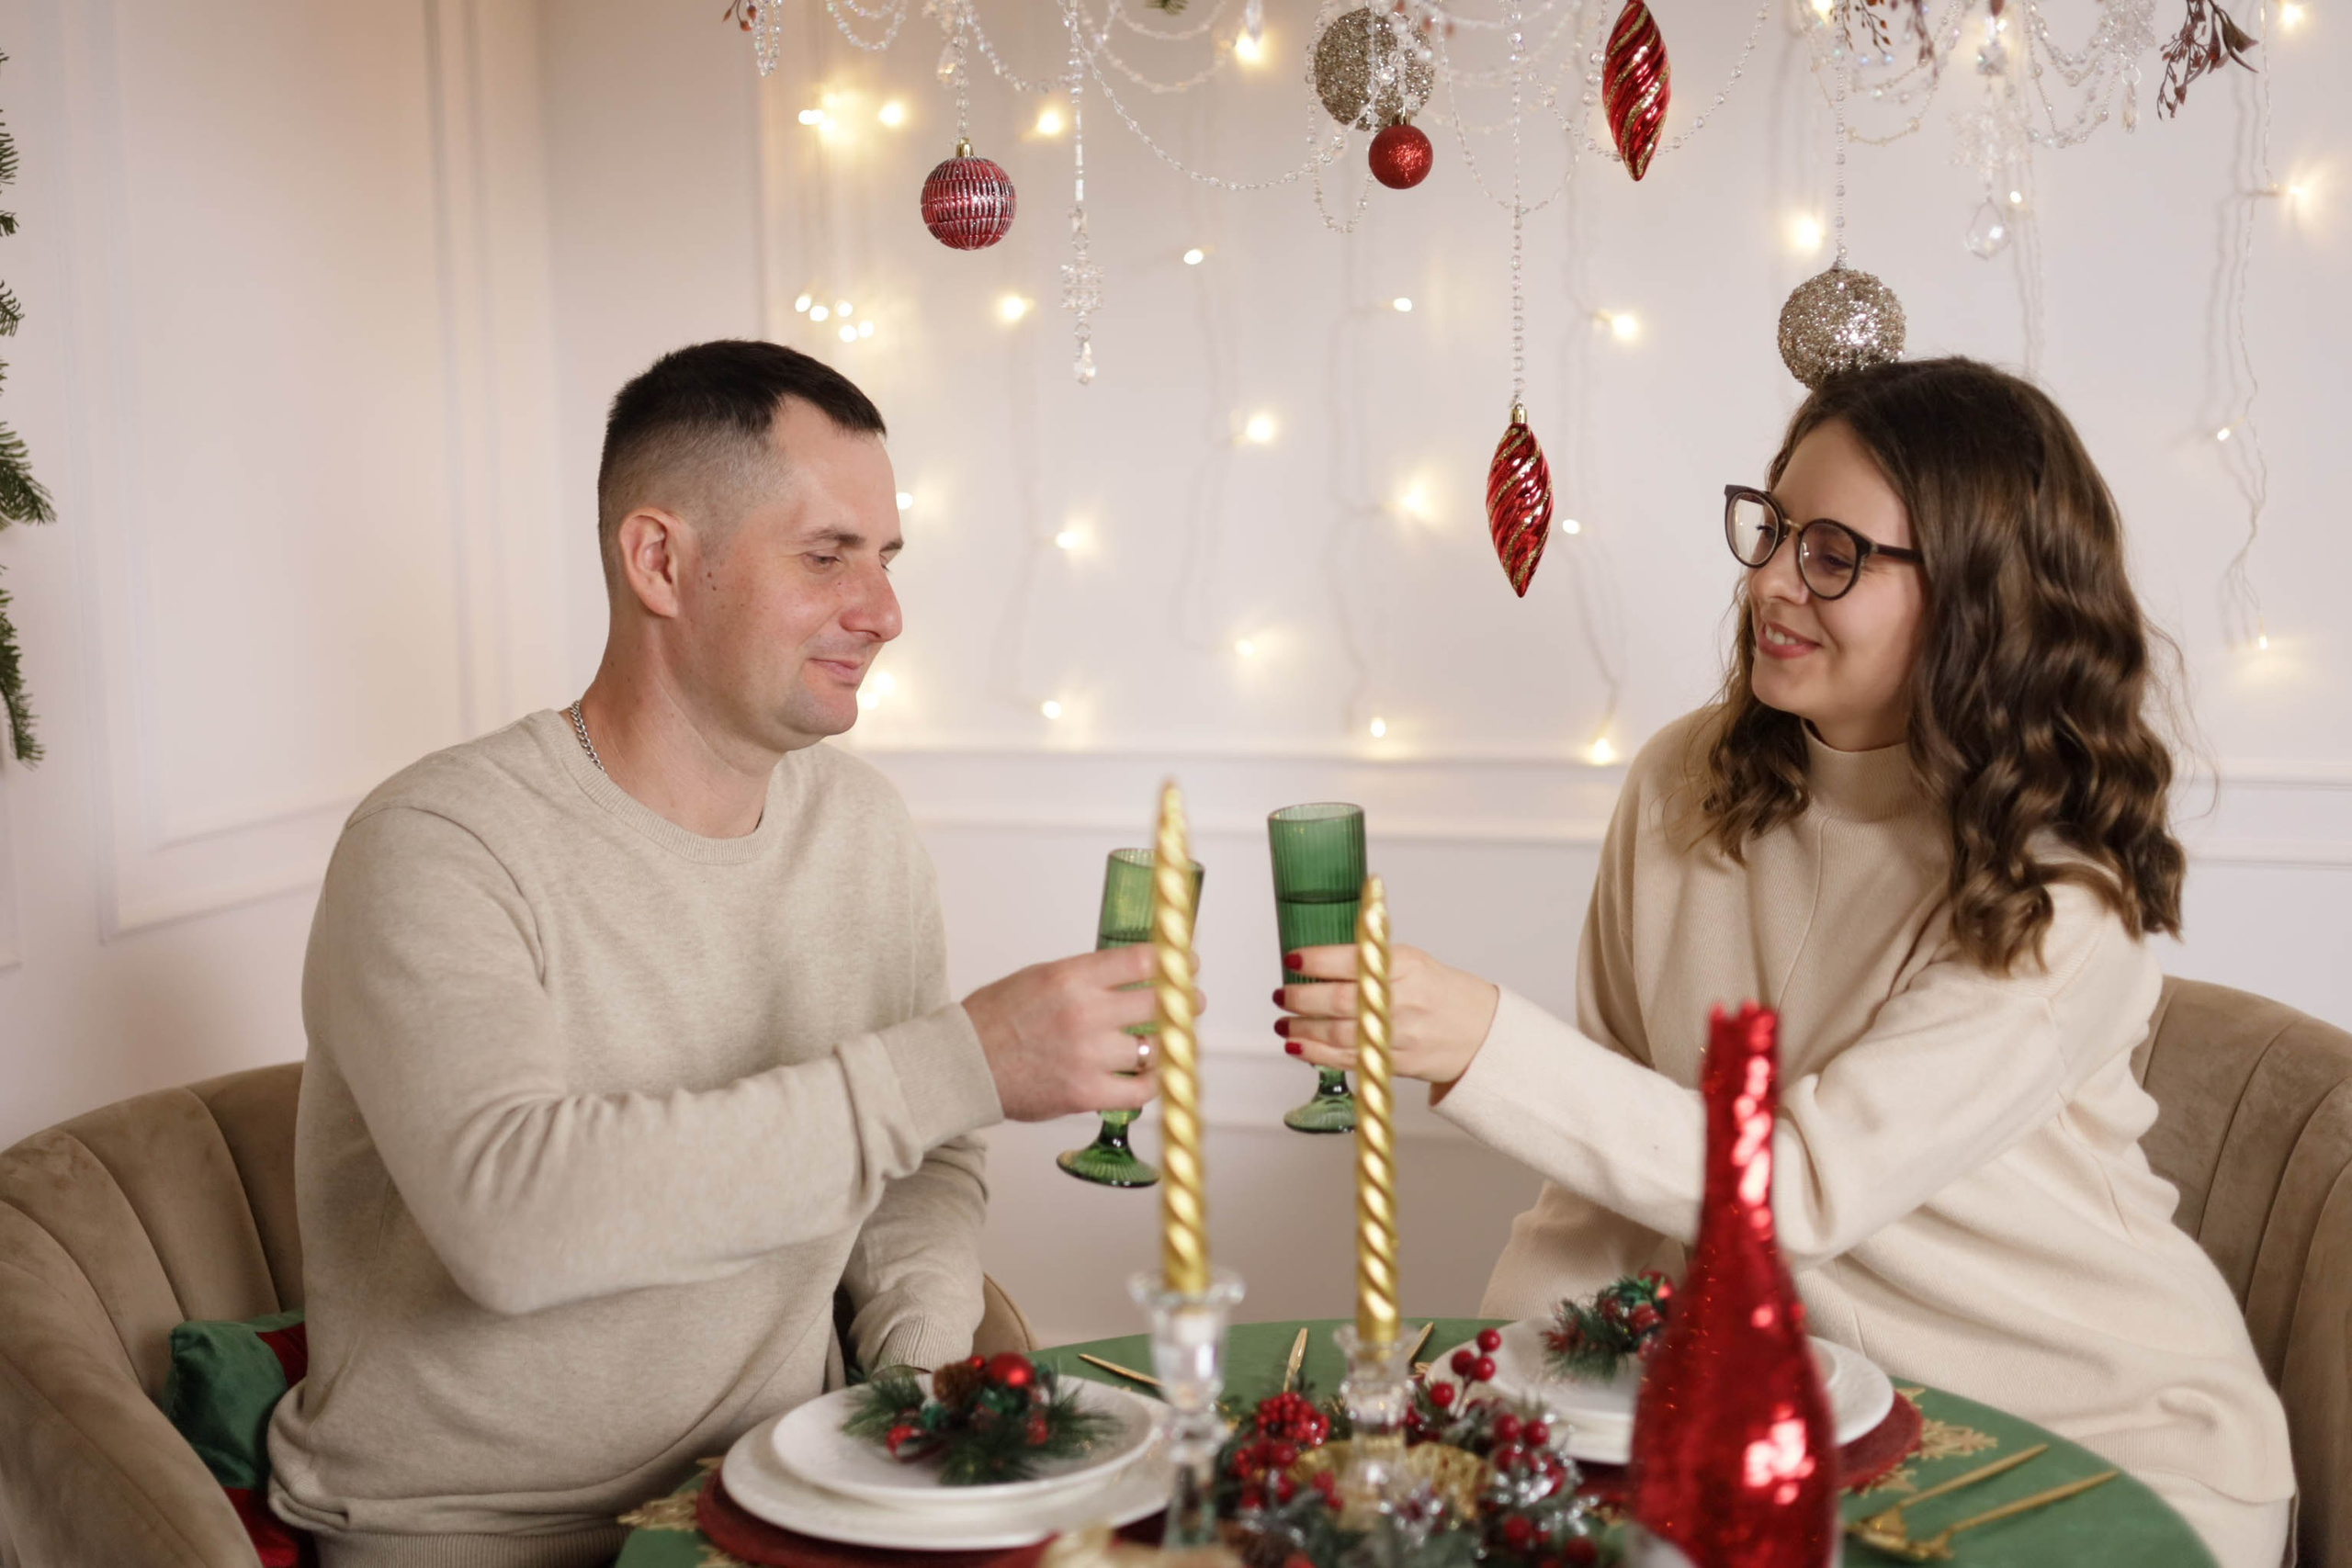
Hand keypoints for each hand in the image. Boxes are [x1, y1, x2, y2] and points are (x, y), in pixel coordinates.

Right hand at [963, 946, 1204, 1120]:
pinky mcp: (1086, 1092)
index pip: (1142, 962)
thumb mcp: (1040, 977)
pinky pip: (1140, 1091)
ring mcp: (1088, 1055)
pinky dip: (1150, 1084)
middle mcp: (1085, 1013)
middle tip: (1192, 1002)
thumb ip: (1086, 976)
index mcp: (1072, 977)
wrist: (962, 1064)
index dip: (1173, 962)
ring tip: (1164, 1044)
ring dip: (1163, 1046)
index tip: (1185, 963)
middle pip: (1159, 1004)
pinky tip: (1148, 1077)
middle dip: (1182, 1002)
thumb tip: (1131, 975)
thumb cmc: (995, 1019)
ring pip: (1153, 1048)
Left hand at [1273, 944, 1498, 1086]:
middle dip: (1302, 998)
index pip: (1354, 959)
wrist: (1481, 1033)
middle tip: (1282, 995)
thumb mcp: (1412, 961)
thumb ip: (1370, 958)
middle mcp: (1403, 999)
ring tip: (1283, 1023)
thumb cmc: (1441, 993)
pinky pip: (1349, 1059)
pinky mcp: (1397, 1063)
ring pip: (1340, 1033)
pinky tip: (1297, 1047)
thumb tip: (1318, 955)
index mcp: (1406, 965)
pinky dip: (1317, 1055)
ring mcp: (1400, 1034)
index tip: (1293, 959)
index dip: (1317, 960)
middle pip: (1341, 999)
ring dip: (1303, 1029)